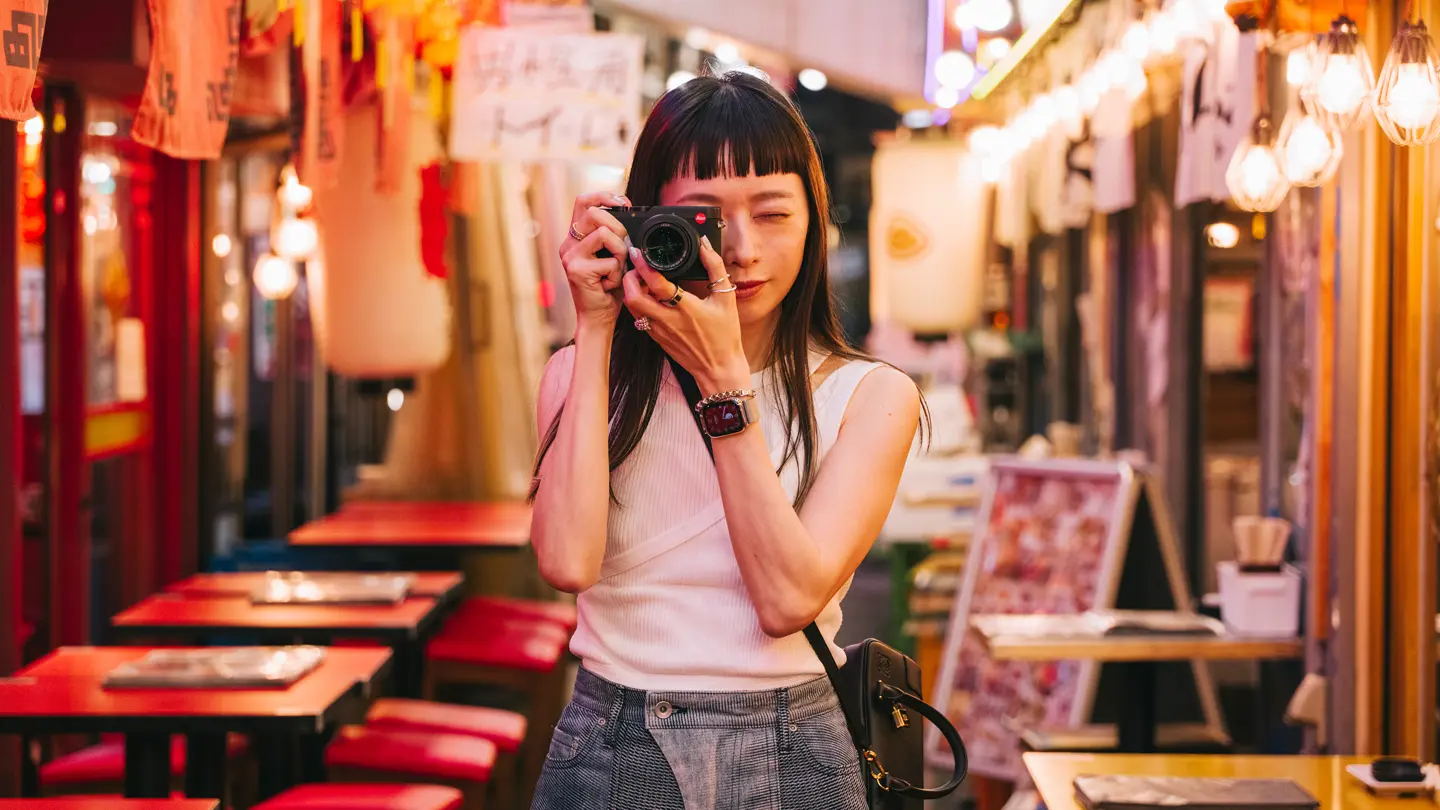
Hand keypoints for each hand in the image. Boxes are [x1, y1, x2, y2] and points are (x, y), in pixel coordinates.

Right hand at [560, 191, 631, 326]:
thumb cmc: (608, 288)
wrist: (598, 317)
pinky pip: (610, 261)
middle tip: (624, 247)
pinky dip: (618, 273)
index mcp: (576, 238)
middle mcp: (568, 244)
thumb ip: (614, 235)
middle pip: (595, 213)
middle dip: (619, 227)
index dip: (604, 196)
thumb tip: (628, 213)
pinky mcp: (577, 270)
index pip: (583, 201)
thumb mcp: (612, 255)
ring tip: (617, 269)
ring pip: (606, 234)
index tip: (623, 203)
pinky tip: (610, 284)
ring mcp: (570, 257)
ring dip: (621, 252)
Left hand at [622, 235, 749, 393]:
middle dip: (629, 278)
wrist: (719, 369)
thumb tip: (705, 245)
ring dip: (632, 291)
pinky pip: (640, 317)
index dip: (644, 266)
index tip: (639, 252)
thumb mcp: (726, 299)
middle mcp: (668, 320)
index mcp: (686, 309)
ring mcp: (659, 331)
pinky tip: (649, 296)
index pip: (657, 284)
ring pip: (633, 308)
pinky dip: (639, 304)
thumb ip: (715, 268)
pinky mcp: (656, 338)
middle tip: (635, 266)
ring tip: (641, 279)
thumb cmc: (725, 336)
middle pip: (634, 298)